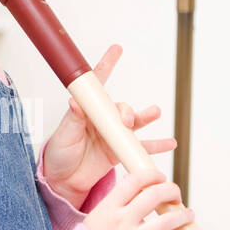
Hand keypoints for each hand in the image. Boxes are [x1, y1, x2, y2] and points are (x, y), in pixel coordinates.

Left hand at [41, 45, 177, 204]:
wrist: (64, 181)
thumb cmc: (59, 154)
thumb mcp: (64, 135)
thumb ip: (73, 119)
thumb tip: (74, 101)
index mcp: (87, 111)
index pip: (97, 84)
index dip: (107, 65)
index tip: (116, 49)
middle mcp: (103, 120)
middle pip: (121, 108)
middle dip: (127, 111)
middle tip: (127, 121)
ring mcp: (113, 135)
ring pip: (134, 123)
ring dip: (146, 117)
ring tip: (155, 113)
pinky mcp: (120, 152)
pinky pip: (141, 147)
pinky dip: (156, 145)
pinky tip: (169, 143)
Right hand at [82, 168, 212, 229]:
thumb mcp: (96, 215)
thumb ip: (116, 201)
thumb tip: (138, 184)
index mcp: (109, 207)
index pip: (136, 180)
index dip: (153, 175)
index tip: (160, 177)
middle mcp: (123, 222)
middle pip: (155, 195)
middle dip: (171, 191)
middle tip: (175, 195)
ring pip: (168, 221)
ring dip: (184, 215)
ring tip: (188, 215)